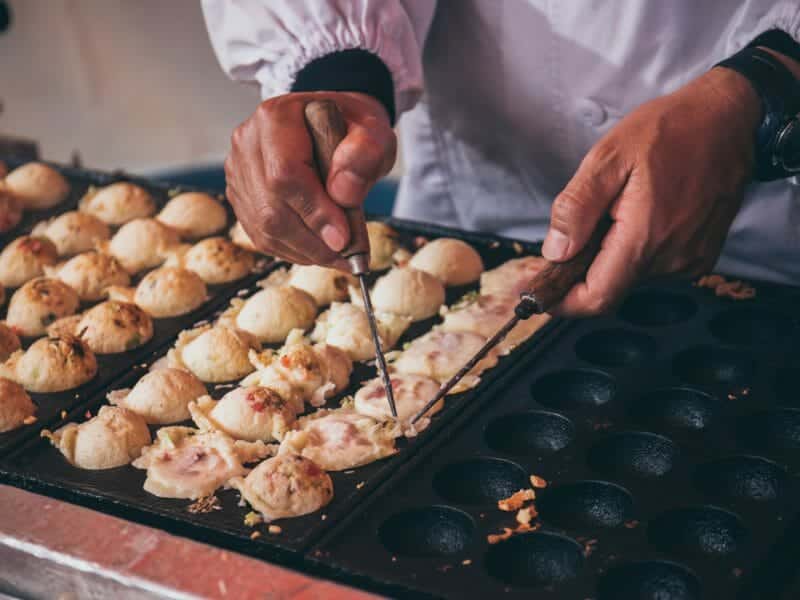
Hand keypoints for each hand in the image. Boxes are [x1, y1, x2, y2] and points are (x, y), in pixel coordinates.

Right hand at [225, 91, 395, 266]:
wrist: (335, 127)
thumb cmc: (354, 129)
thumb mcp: (374, 132)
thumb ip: (365, 155)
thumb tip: (343, 194)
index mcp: (276, 118)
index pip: (285, 174)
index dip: (314, 212)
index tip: (344, 238)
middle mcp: (248, 144)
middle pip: (271, 209)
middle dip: (313, 241)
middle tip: (348, 256)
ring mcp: (239, 172)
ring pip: (265, 228)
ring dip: (305, 250)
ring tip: (340, 255)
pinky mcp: (241, 196)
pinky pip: (261, 235)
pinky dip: (293, 250)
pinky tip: (319, 249)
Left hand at [541, 67, 760, 315]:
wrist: (727, 118)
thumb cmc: (669, 131)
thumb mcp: (607, 158)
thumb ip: (577, 208)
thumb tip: (555, 252)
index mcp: (645, 239)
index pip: (596, 298)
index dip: (563, 302)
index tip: (541, 291)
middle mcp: (672, 260)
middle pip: (610, 287)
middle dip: (584, 267)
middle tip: (579, 225)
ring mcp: (690, 261)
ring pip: (630, 277)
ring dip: (611, 254)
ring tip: (618, 209)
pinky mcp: (700, 256)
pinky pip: (653, 267)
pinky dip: (636, 249)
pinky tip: (640, 214)